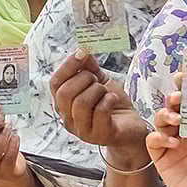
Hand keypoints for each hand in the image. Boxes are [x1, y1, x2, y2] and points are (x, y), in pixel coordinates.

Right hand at [49, 50, 149, 166]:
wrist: (131, 127)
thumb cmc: (112, 104)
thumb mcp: (99, 82)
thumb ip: (88, 68)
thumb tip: (82, 51)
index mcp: (64, 105)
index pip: (55, 84)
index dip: (68, 66)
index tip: (82, 53)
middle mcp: (68, 119)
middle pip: (65, 94)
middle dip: (84, 79)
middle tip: (97, 80)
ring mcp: (83, 130)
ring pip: (81, 103)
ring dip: (98, 90)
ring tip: (106, 92)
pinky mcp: (100, 135)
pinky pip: (100, 112)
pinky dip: (109, 100)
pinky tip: (114, 100)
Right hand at [146, 74, 186, 186]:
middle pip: (176, 106)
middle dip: (176, 97)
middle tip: (180, 96)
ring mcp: (174, 144)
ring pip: (162, 119)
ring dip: (166, 115)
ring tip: (177, 122)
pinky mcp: (162, 158)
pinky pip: (153, 141)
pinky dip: (159, 137)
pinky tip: (173, 144)